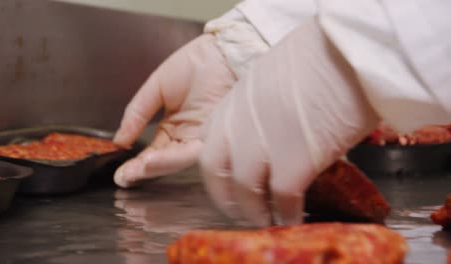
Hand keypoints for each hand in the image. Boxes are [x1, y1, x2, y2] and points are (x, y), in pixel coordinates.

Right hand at [113, 34, 235, 187]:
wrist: (220, 52)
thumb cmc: (194, 65)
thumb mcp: (155, 89)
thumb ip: (137, 114)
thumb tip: (118, 140)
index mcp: (174, 127)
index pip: (153, 152)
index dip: (136, 164)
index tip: (119, 172)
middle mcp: (187, 137)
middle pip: (164, 161)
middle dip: (142, 171)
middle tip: (123, 178)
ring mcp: (201, 138)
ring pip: (177, 160)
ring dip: (155, 167)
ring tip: (134, 171)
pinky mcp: (214, 137)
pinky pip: (191, 152)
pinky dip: (171, 157)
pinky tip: (152, 159)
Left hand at [199, 19, 379, 226]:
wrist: (349, 51)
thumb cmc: (321, 55)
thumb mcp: (273, 78)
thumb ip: (262, 108)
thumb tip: (273, 130)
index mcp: (233, 102)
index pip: (209, 144)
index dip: (217, 170)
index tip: (227, 183)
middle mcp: (238, 125)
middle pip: (215, 171)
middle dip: (225, 197)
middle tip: (242, 210)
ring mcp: (261, 144)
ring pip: (244, 191)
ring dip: (254, 211)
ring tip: (266, 220)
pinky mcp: (293, 162)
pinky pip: (282, 198)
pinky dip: (286, 213)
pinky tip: (293, 217)